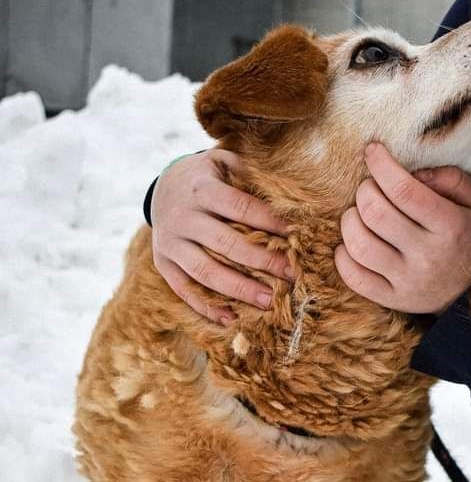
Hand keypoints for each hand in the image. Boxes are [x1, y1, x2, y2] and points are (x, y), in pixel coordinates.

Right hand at [151, 149, 291, 323]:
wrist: (161, 188)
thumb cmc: (207, 177)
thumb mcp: (222, 162)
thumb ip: (249, 171)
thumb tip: (289, 189)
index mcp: (202, 189)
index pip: (241, 207)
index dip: (270, 223)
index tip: (299, 237)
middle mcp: (183, 216)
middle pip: (226, 244)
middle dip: (262, 262)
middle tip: (293, 276)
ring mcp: (170, 243)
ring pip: (206, 271)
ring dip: (239, 290)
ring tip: (269, 302)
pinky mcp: (163, 263)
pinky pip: (184, 289)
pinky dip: (206, 307)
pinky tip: (231, 319)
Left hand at [335, 143, 470, 313]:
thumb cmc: (469, 238)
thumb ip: (452, 179)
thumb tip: (413, 173)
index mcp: (450, 226)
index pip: (404, 190)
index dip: (381, 165)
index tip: (372, 151)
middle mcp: (427, 255)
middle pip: (375, 213)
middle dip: (365, 190)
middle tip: (370, 187)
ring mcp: (407, 281)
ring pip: (359, 244)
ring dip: (350, 220)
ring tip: (359, 213)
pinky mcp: (392, 299)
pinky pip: (354, 277)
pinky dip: (344, 255)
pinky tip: (352, 243)